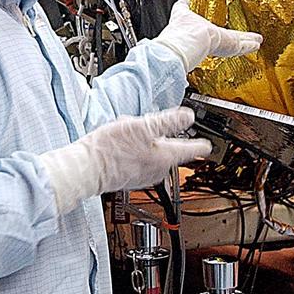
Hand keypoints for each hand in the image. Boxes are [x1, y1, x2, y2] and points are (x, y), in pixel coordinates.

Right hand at [39, 106, 210, 214]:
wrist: (86, 169)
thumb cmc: (111, 150)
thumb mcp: (143, 127)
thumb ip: (168, 122)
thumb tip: (188, 116)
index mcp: (165, 158)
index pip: (190, 150)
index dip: (200, 144)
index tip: (208, 145)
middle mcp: (157, 171)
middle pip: (167, 148)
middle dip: (157, 133)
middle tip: (142, 124)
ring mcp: (142, 175)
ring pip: (150, 151)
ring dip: (141, 139)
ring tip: (124, 132)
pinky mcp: (128, 176)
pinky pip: (136, 157)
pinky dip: (130, 148)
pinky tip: (116, 143)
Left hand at [153, 0, 261, 71]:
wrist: (187, 41)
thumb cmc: (181, 30)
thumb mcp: (181, 12)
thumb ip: (183, 7)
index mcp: (202, 34)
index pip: (215, 34)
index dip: (221, 35)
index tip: (226, 35)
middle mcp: (213, 41)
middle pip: (230, 40)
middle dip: (239, 39)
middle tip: (248, 39)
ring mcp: (223, 45)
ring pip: (238, 43)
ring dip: (248, 41)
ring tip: (258, 41)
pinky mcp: (231, 46)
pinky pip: (242, 45)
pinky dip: (249, 44)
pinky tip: (257, 43)